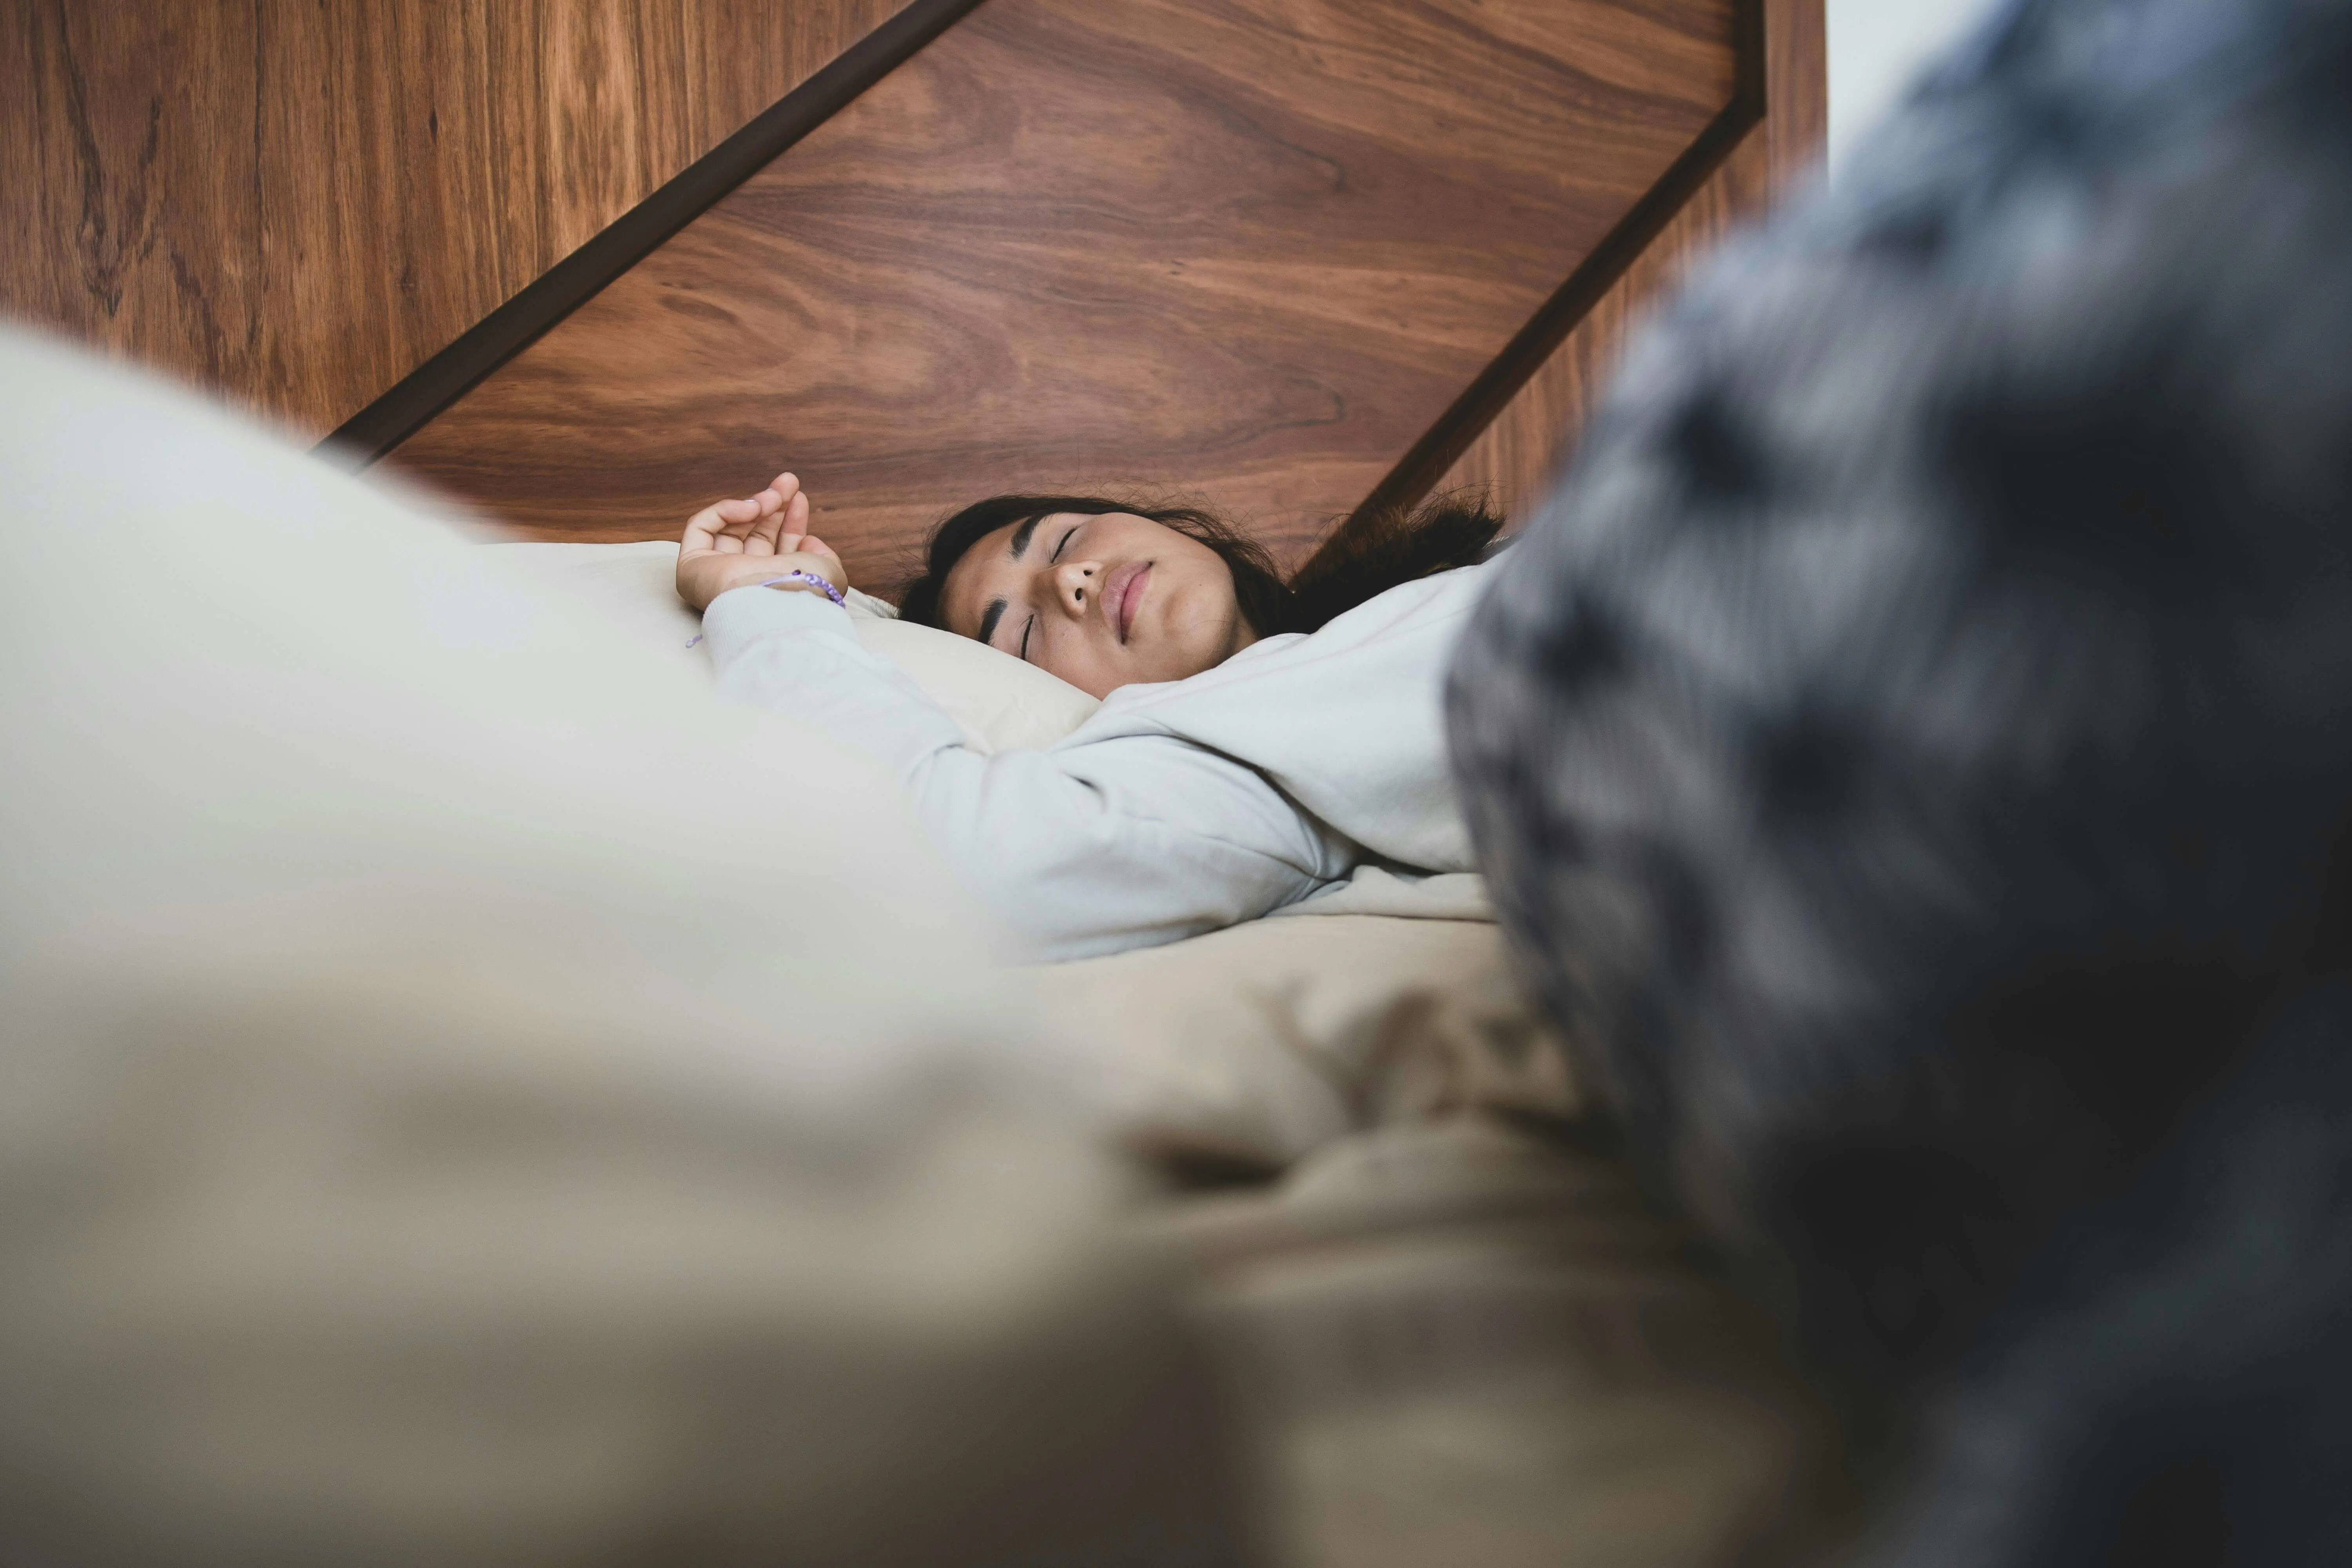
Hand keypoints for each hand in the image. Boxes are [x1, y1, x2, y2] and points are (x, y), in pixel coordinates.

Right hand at [676, 471, 850, 611]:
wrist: (776, 605)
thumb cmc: (804, 593)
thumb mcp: (828, 573)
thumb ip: (821, 555)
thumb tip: (809, 541)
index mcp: (772, 586)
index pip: (776, 548)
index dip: (788, 522)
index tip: (800, 498)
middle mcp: (744, 581)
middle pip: (753, 534)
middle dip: (773, 505)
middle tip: (789, 483)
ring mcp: (715, 574)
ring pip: (729, 528)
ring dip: (756, 503)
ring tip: (775, 495)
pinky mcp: (691, 565)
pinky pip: (701, 527)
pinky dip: (725, 510)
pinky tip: (751, 508)